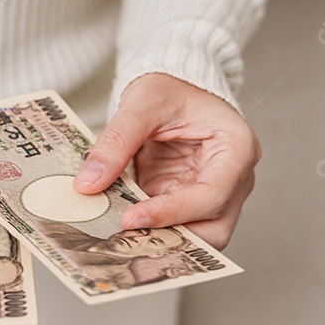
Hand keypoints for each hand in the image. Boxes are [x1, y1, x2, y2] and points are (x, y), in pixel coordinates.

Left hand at [72, 72, 260, 249]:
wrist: (173, 84)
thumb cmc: (169, 87)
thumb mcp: (140, 105)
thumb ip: (116, 143)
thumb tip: (88, 184)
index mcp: (236, 148)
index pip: (211, 196)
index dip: (172, 213)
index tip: (131, 218)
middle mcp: (234, 178)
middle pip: (213, 229)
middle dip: (170, 239)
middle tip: (124, 240)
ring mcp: (215, 194)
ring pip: (196, 236)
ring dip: (159, 239)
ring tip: (116, 236)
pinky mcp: (189, 201)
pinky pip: (174, 226)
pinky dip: (149, 229)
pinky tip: (118, 228)